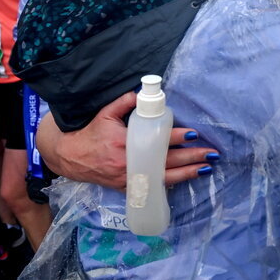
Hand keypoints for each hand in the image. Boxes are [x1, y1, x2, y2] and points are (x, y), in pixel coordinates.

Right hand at [36, 92, 218, 189]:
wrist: (70, 156)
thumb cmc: (90, 132)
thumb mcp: (104, 113)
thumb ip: (124, 102)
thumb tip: (142, 92)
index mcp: (124, 142)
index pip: (156, 140)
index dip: (175, 137)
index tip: (192, 133)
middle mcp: (128, 163)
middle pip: (165, 161)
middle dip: (190, 157)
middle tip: (210, 153)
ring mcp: (128, 178)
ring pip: (162, 178)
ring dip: (186, 173)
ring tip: (206, 168)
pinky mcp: (127, 187)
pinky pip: (153, 188)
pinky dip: (171, 184)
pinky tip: (187, 179)